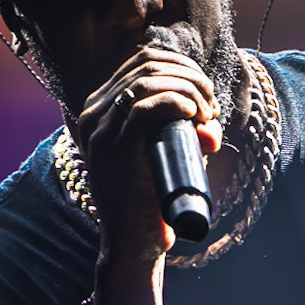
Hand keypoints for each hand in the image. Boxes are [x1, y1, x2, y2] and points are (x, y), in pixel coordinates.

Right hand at [76, 45, 221, 269]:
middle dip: (190, 76)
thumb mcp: (168, 155)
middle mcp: (93, 113)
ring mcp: (98, 129)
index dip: (181, 66)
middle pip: (147, 64)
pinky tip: (194, 114)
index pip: (142, 60)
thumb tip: (211, 123)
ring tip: (207, 115)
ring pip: (148, 80)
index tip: (205, 94)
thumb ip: (186, 132)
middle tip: (211, 107)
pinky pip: (146, 106)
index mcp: (100, 108)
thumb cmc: (152, 200)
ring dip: (188, 88)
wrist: (133, 244)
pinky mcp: (112, 148)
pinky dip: (177, 101)